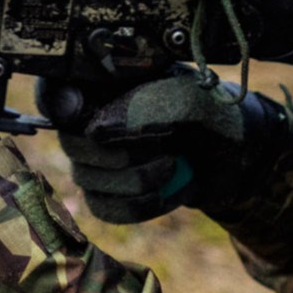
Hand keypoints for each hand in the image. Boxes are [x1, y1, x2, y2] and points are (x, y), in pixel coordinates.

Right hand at [37, 69, 248, 223]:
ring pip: (88, 181)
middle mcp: (92, 119)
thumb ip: (147, 106)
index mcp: (106, 84)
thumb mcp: (193, 100)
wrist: (238, 157)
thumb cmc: (214, 115)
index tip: (82, 111)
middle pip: (71, 142)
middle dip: (121, 152)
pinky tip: (173, 191)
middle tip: (166, 142)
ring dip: (140, 180)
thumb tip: (94, 131)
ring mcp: (97, 160)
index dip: (58, 101)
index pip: (54, 88)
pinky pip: (106, 209)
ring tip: (177, 165)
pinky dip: (145, 205)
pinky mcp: (109, 194)